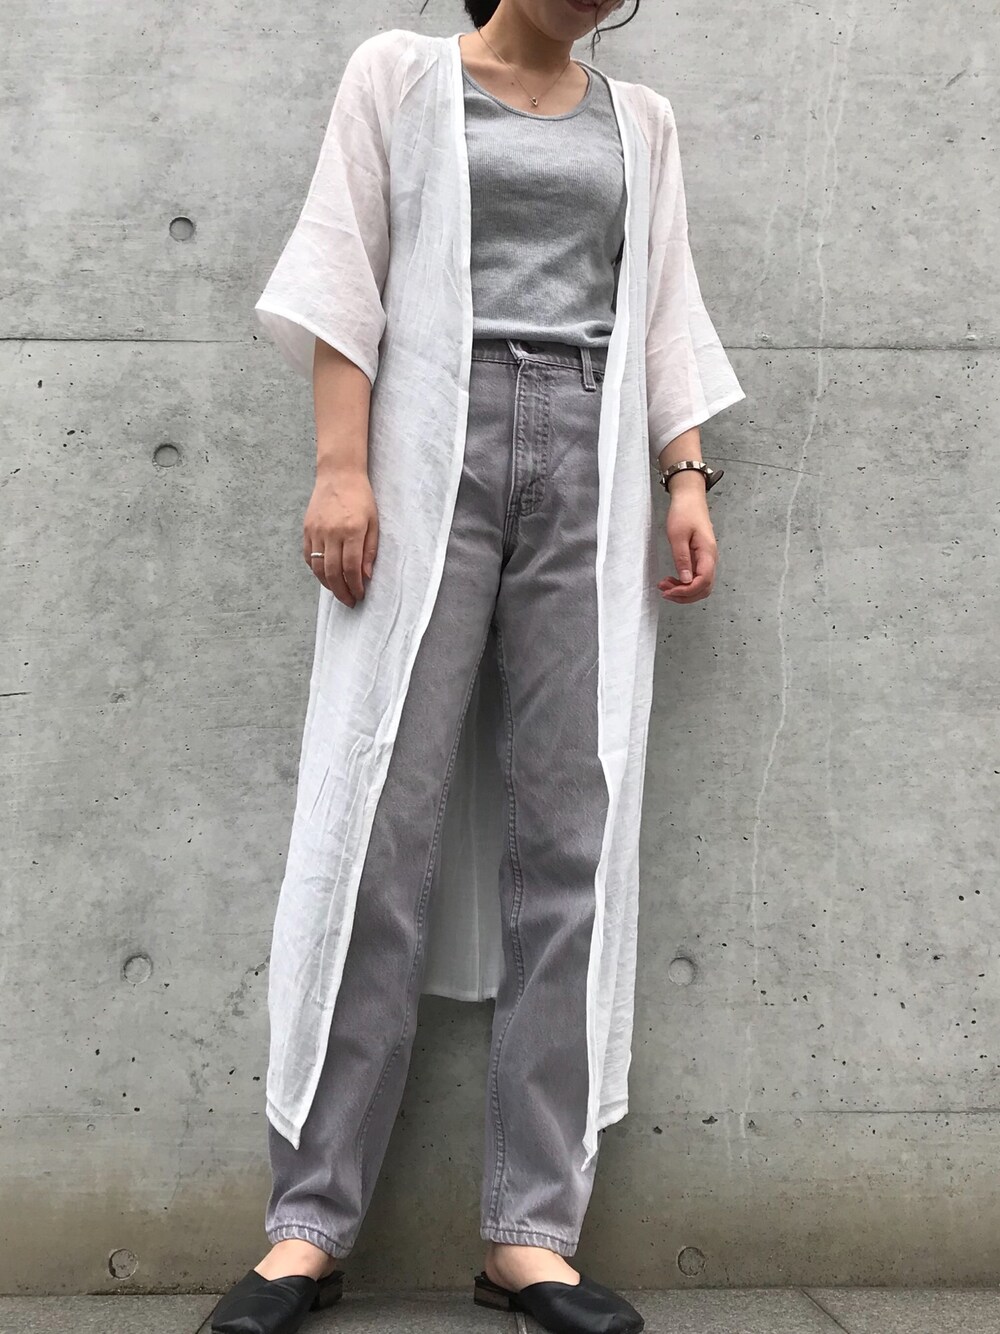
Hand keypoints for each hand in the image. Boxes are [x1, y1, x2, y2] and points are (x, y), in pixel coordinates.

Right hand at [303, 468, 378, 606]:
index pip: (351, 568)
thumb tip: (366, 576)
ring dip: (328, 584)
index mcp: (352, 531)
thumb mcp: (374, 522)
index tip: (359, 596)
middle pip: (333, 572)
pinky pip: (308, 556)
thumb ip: (370, 550)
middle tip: (349, 601)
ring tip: (338, 592)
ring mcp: (316, 531)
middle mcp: (331, 532)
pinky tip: (326, 575)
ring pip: (318, 567)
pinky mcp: (307, 529)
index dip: (355, 586)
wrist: (338, 475)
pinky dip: (316, 570)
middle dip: (341, 591)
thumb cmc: (361, 497)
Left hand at [657, 479, 717, 603]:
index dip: (686, 591)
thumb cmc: (684, 513)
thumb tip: (685, 581)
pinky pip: (696, 577)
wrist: (690, 498)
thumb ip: (682, 559)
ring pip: (701, 585)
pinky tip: (672, 580)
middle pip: (704, 588)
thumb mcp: (678, 535)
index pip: (702, 582)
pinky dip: (684, 583)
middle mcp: (711, 559)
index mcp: (707, 553)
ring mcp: (707, 559)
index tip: (669, 591)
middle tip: (665, 591)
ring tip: (665, 586)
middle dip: (685, 595)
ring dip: (684, 591)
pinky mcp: (701, 558)